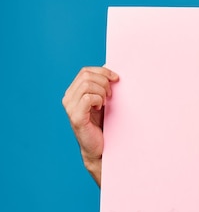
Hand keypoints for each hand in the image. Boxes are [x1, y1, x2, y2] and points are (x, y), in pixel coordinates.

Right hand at [62, 66, 118, 186]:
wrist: (101, 147)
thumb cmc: (103, 123)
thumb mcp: (104, 99)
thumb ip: (103, 84)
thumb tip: (110, 65)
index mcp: (73, 92)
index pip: (85, 71)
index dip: (103, 71)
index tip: (116, 79)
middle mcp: (68, 98)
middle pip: (86, 75)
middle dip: (104, 81)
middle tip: (111, 95)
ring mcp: (70, 108)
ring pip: (87, 85)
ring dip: (102, 91)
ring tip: (106, 102)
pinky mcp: (75, 117)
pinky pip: (87, 98)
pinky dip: (98, 100)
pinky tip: (101, 108)